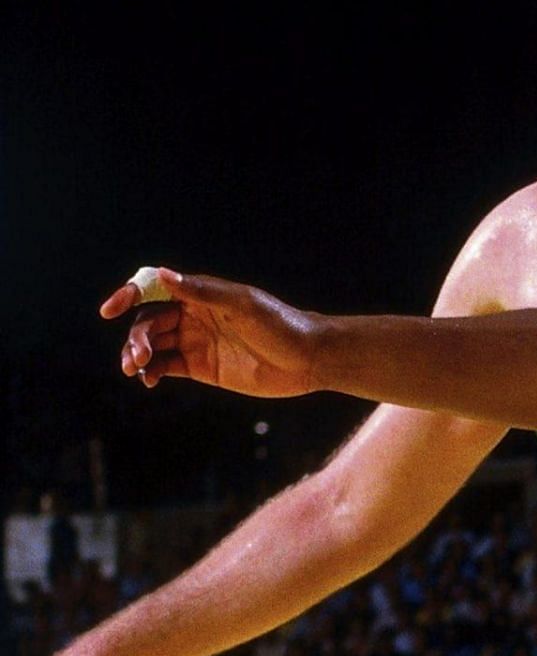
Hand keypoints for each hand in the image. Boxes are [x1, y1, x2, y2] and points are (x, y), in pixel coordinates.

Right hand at [99, 268, 319, 398]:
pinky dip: (152, 372)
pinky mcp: (202, 367)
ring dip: (138, 355)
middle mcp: (195, 316)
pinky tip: (149, 380)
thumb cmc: (281, 325)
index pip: (156, 290)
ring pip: (153, 345)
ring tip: (136, 369)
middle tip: (137, 357)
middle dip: (136, 337)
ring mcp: (196, 342)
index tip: (109, 310)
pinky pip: (166, 367)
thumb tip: (162, 274)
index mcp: (202, 295)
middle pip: (150, 321)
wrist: (308, 359)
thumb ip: (203, 291)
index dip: (129, 295)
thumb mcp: (243, 305)